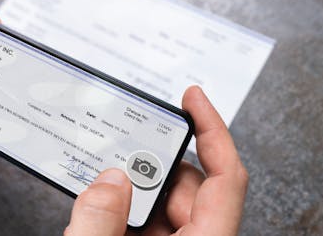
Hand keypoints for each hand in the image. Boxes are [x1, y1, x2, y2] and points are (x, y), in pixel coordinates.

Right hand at [65, 86, 248, 235]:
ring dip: (130, 188)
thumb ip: (100, 224)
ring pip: (161, 200)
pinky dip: (121, 206)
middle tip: (117, 151)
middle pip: (186, 184)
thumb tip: (109, 180)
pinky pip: (145, 218)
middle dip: (149, 163)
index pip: (226, 177)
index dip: (212, 130)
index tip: (193, 98)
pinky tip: (96, 207)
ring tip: (97, 184)